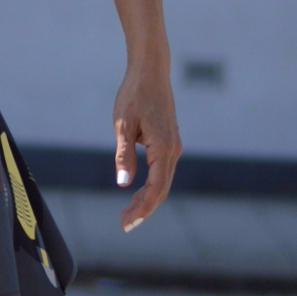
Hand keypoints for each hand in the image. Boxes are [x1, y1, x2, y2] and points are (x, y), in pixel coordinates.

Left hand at [113, 62, 180, 232]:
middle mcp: (173, 150)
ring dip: (147, 199)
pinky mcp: (168, 142)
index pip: (156, 188)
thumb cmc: (134, 94)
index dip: (142, 208)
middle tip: (124, 224)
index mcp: (163, 148)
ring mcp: (173, 146)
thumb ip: (123, 155)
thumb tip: (124, 183)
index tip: (126, 222)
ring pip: (163, 182)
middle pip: (162, 189)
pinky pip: (162, 171)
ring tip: (128, 213)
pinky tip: (137, 193)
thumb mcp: (123, 125)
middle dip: (144, 209)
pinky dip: (151, 186)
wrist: (150, 71)